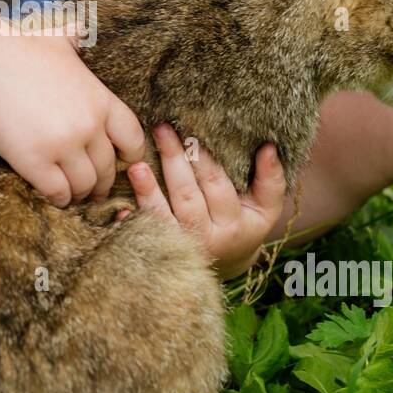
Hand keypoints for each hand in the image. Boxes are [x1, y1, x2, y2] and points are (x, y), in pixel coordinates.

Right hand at [0, 30, 145, 206]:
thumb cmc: (17, 46)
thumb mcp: (57, 39)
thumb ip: (75, 39)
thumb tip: (79, 28)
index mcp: (100, 99)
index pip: (133, 137)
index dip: (131, 155)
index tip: (122, 162)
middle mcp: (89, 125)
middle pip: (108, 167)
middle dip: (103, 182)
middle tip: (93, 189)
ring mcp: (63, 145)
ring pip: (84, 185)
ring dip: (80, 194)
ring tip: (73, 196)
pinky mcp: (35, 161)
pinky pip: (57, 192)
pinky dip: (58, 199)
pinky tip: (54, 198)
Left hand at [116, 123, 286, 279]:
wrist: (227, 262)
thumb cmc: (246, 224)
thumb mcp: (266, 207)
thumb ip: (271, 179)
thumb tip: (270, 147)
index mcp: (234, 224)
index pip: (218, 187)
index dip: (205, 162)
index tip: (193, 135)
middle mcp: (207, 237)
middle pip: (188, 196)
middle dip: (175, 161)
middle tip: (162, 130)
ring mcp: (182, 245)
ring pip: (163, 216)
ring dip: (149, 190)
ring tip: (136, 166)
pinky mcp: (161, 249)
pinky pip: (146, 234)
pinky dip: (132, 221)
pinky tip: (121, 207)